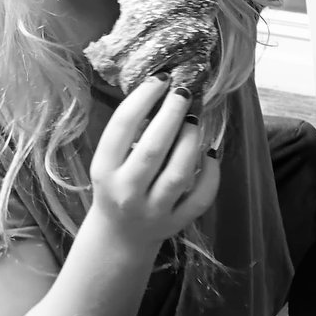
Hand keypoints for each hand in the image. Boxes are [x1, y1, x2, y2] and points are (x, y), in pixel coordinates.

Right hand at [89, 76, 219, 251]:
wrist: (119, 237)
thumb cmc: (116, 185)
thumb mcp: (111, 160)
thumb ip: (130, 132)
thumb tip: (164, 89)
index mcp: (104, 169)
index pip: (121, 127)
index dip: (143, 97)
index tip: (161, 78)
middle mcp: (127, 191)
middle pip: (153, 149)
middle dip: (172, 114)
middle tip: (184, 91)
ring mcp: (153, 210)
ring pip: (178, 173)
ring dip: (191, 140)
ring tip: (195, 118)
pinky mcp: (175, 224)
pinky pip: (200, 198)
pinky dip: (210, 174)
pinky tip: (209, 154)